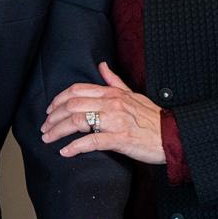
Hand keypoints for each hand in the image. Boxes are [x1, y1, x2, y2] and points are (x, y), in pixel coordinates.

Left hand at [43, 62, 165, 164]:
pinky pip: (91, 141)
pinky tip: (65, 152)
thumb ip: (114, 81)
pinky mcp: (120, 139)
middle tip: (44, 127)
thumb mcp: (133, 94)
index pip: (77, 90)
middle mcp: (111, 104)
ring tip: (48, 138)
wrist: (173, 136)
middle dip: (54, 117)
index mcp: (112, 93)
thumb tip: (102, 66)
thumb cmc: (153, 117)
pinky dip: (75, 147)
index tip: (49, 110)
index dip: (59, 99)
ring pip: (78, 121)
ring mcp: (115, 121)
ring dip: (58, 131)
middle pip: (73, 105)